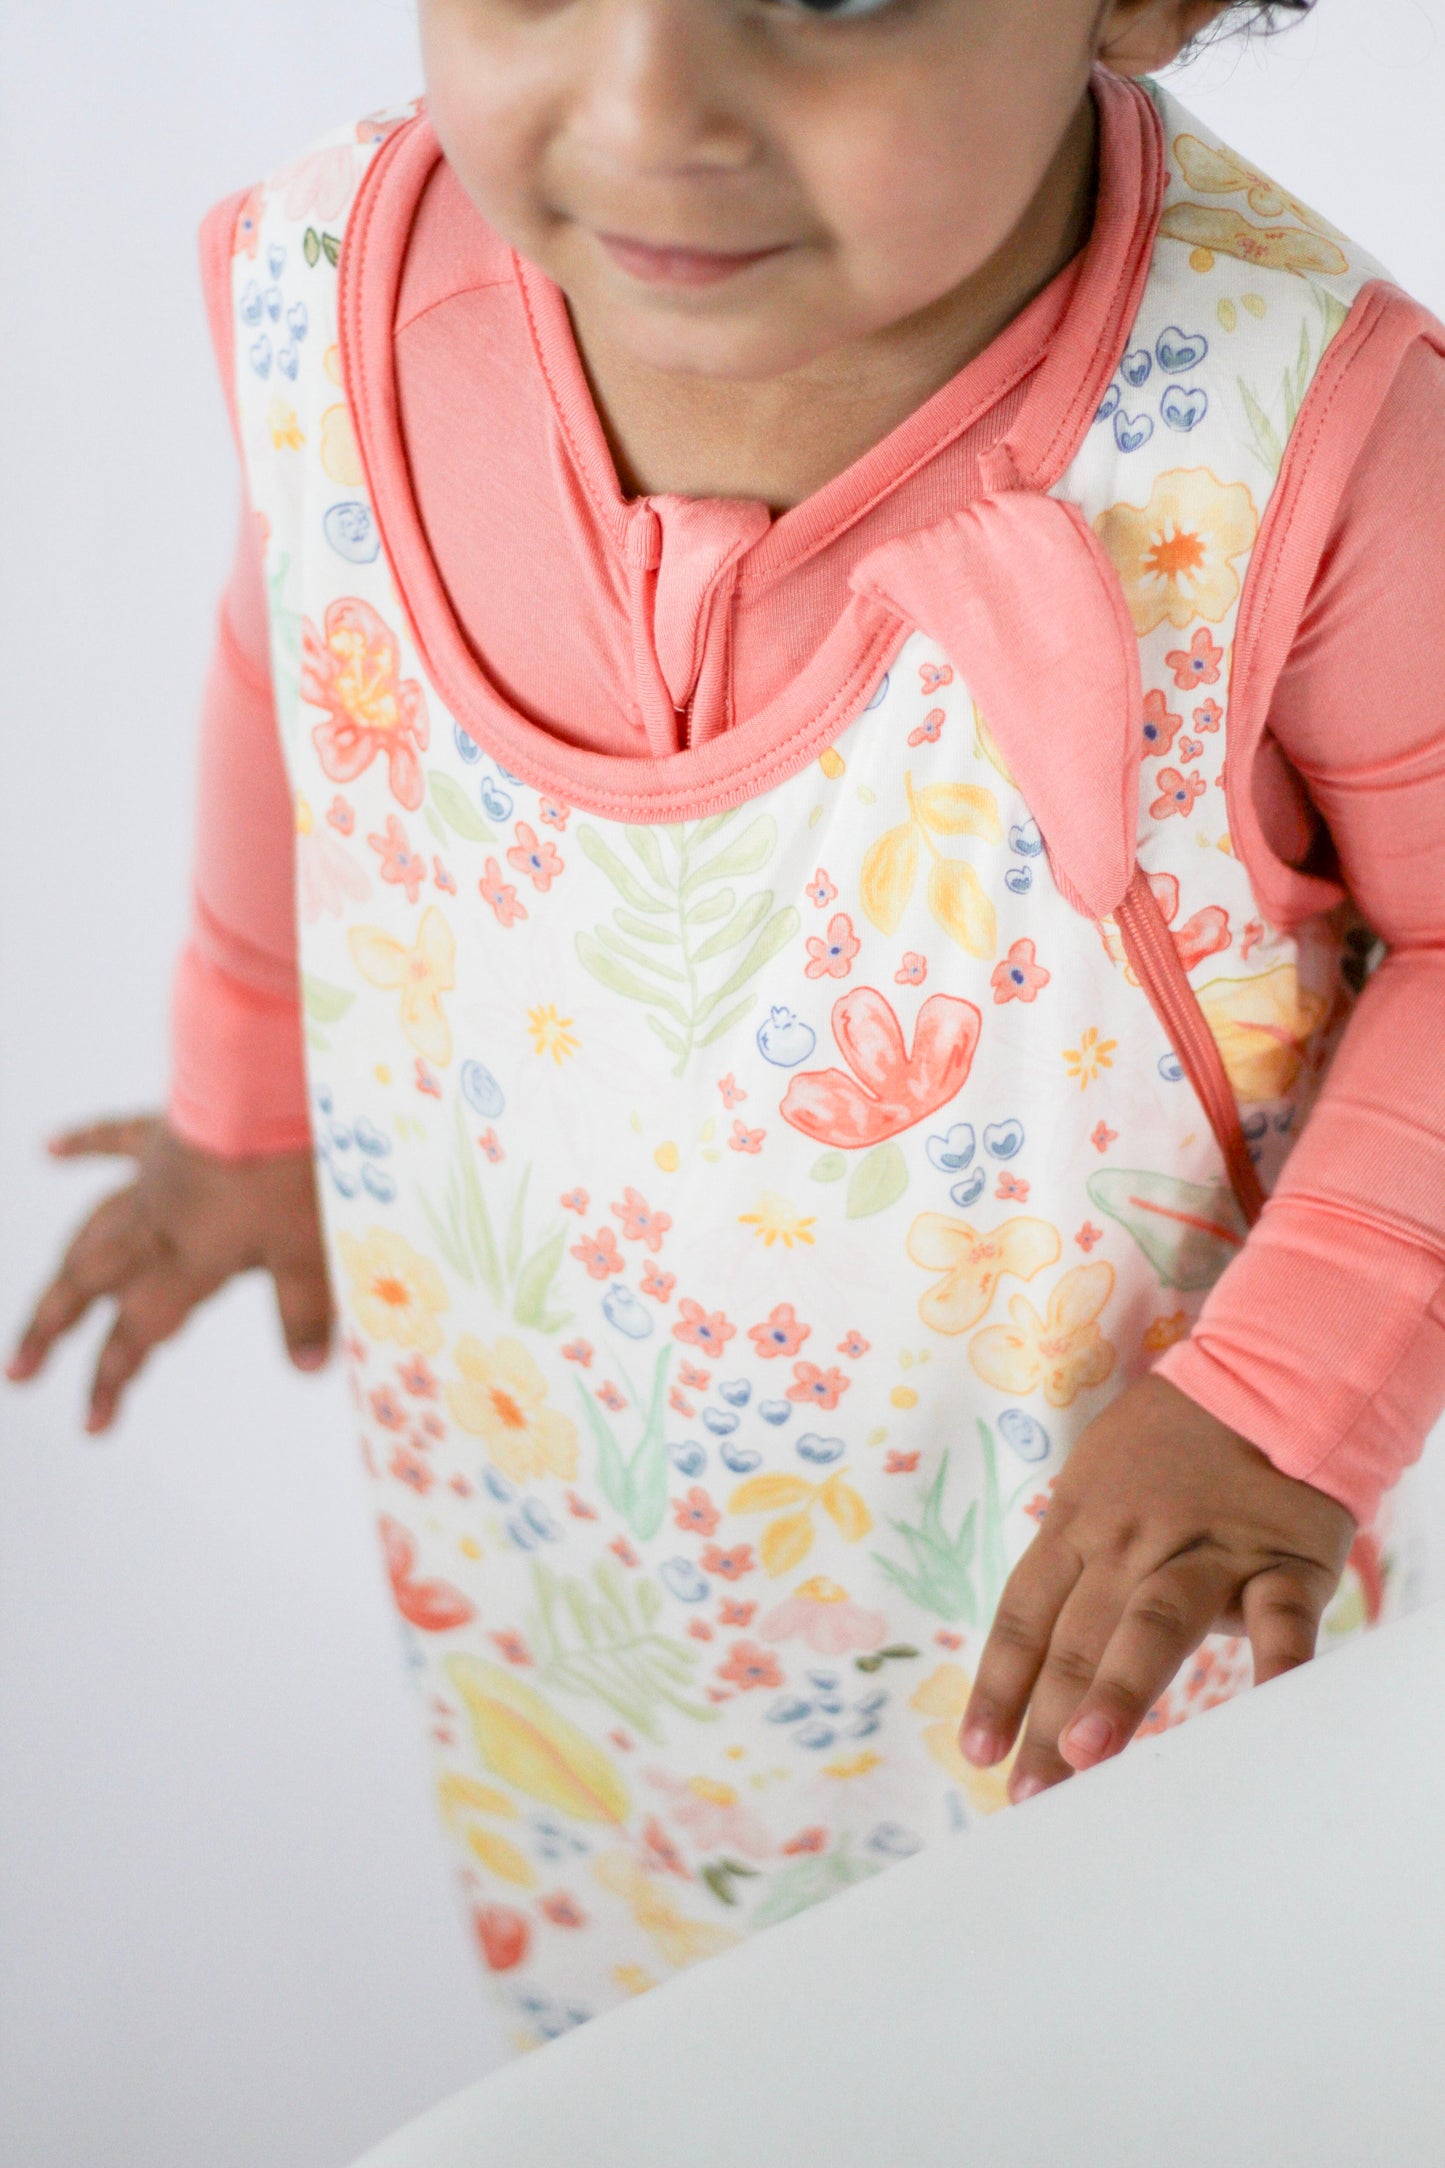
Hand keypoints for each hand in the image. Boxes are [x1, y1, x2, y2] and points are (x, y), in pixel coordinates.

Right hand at [5, 1114, 331, 1432]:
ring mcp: (154, 1177)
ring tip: (43, 1304)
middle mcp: (155, 1224)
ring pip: (92, 1229)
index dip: (113, 1379)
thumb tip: (309, 1369)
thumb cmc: (293, 1165)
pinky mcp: (163, 1132)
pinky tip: (50, 1147)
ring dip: (63, 1267)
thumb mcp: (309, 1245)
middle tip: (18, 1372)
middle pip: (89, 1284)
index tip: (91, 1424)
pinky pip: (113, 1139)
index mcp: (186, 1258)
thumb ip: (305, 1306)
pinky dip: (80, 1144)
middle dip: (52, 1331)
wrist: (271, 1084)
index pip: (138, 1330)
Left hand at [959, 1375, 1355, 1802]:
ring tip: (1087, 1754)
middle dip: (1048, 1717)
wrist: (1264, 1381)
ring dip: (1120, 1686)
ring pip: (1157, 1622)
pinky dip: (1273, 1663)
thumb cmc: (1167, 1449)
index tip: (979, 1751)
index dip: (999, 1683)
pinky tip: (1260, 1711)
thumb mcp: (1096, 1486)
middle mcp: (1133, 1542)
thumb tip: (1030, 1661)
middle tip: (1030, 1795)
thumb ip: (1074, 1566)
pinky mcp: (1283, 1559)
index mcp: (1078, 1525)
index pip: (1025, 1614)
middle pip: (1081, 1636)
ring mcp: (1208, 1550)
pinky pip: (1279, 1619)